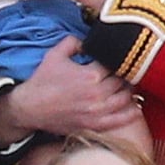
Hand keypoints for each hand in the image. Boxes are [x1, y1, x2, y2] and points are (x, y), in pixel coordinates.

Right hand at [0, 37, 143, 141]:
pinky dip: (130, 114)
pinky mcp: (94, 125)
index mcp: (90, 75)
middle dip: (126, 74)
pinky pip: (119, 120)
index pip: (115, 64)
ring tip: (130, 85)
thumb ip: (73, 42)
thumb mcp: (55, 55)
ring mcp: (97, 111)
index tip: (119, 57)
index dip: (118, 60)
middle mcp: (97, 94)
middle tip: (127, 70)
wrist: (29, 108)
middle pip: (123, 81)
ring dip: (130, 91)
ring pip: (125, 99)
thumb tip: (88, 39)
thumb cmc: (42, 81)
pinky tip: (135, 107)